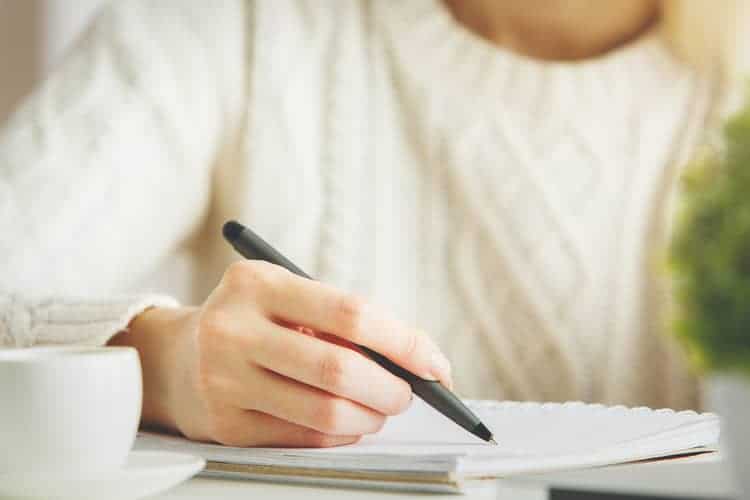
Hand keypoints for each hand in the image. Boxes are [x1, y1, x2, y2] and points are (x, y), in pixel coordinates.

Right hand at [113, 261, 451, 447]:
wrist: (173, 358)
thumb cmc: (252, 322)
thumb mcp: (286, 299)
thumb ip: (341, 322)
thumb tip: (416, 361)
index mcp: (257, 283)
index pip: (350, 313)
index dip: (404, 342)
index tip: (435, 364)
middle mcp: (233, 329)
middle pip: (340, 369)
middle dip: (392, 389)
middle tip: (408, 395)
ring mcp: (224, 380)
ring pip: (325, 413)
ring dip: (370, 418)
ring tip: (379, 410)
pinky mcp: (225, 424)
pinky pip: (304, 438)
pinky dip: (342, 435)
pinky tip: (348, 424)